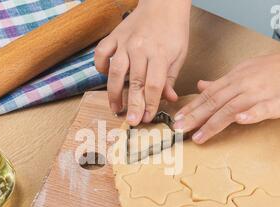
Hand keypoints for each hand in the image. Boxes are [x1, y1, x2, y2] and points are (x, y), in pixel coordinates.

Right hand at [94, 0, 190, 125]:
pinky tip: (105, 77)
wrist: (163, 3)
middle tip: (130, 121)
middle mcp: (141, 49)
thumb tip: (168, 99)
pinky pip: (101, 54)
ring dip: (113, 93)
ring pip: (115, 71)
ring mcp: (125, 42)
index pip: (154, 85)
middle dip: (132, 104)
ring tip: (115, 108)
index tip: (147, 118)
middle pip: (135, 82)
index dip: (150, 104)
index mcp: (160, 54)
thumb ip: (171, 78)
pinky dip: (100, 66)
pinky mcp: (114, 37)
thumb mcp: (180, 54)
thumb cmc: (173, 30)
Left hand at [173, 50, 279, 143]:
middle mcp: (242, 85)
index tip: (177, 119)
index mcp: (234, 79)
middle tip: (178, 129)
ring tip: (199, 136)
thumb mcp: (244, 71)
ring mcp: (258, 92)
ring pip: (231, 107)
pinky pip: (262, 108)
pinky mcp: (276, 101)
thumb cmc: (275, 70)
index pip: (208, 94)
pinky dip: (250, 114)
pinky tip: (240, 121)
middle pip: (214, 102)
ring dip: (213, 123)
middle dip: (194, 117)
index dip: (191, 107)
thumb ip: (222, 82)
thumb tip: (202, 86)